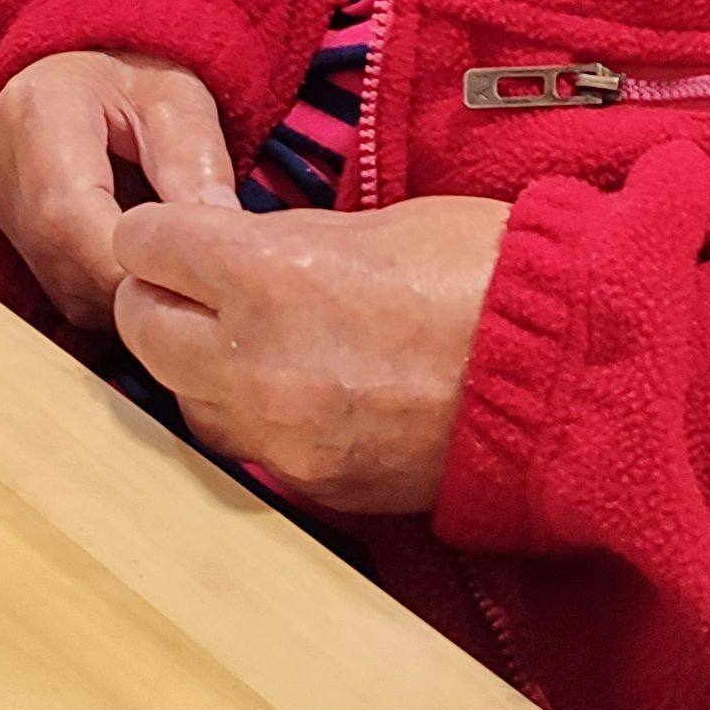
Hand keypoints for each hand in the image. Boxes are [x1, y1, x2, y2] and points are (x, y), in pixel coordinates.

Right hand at [0, 49, 236, 326]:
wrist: (95, 62)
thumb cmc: (139, 70)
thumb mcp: (180, 97)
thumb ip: (197, 159)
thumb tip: (219, 229)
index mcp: (38, 107)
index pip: (66, 211)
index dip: (124, 257)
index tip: (181, 272)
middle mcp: (0, 156)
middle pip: (59, 252)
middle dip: (131, 277)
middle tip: (189, 277)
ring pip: (58, 278)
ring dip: (121, 287)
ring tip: (168, 261)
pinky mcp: (5, 225)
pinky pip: (58, 282)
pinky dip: (106, 284)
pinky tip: (139, 260)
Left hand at [111, 194, 513, 513]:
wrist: (570, 375)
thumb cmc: (491, 276)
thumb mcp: (376, 223)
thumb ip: (283, 239)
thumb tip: (231, 250)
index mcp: (270, 274)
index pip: (143, 246)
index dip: (164, 232)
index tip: (186, 233)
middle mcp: (255, 362)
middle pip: (140, 327)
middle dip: (165, 300)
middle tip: (206, 286)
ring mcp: (280, 435)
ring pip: (182, 400)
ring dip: (201, 369)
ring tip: (259, 344)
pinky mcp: (312, 486)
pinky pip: (245, 448)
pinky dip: (256, 419)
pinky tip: (303, 392)